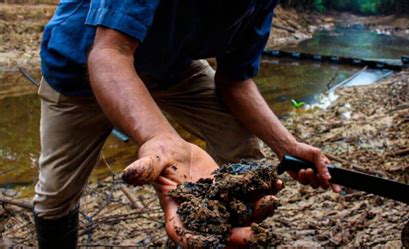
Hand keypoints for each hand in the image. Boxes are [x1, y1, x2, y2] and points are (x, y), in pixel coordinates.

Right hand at [122, 136, 281, 247]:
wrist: (175, 149)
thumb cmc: (157, 155)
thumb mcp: (149, 160)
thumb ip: (143, 169)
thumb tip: (129, 174)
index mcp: (176, 213)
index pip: (184, 234)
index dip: (198, 242)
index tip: (215, 244)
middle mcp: (199, 214)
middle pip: (219, 230)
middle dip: (238, 235)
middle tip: (256, 233)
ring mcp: (217, 204)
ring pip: (240, 215)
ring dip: (257, 212)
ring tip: (272, 201)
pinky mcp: (230, 192)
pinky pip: (248, 195)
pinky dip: (262, 191)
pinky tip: (275, 183)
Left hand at [282, 142, 340, 191]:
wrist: (289, 150)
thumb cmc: (303, 150)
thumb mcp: (316, 154)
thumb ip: (322, 166)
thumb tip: (329, 178)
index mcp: (325, 167)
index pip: (332, 178)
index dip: (336, 185)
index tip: (337, 190)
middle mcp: (318, 174)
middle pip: (324, 185)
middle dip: (322, 181)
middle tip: (318, 174)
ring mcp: (310, 177)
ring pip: (315, 185)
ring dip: (312, 178)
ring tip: (307, 169)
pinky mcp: (301, 179)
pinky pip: (304, 183)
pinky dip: (303, 177)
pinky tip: (301, 170)